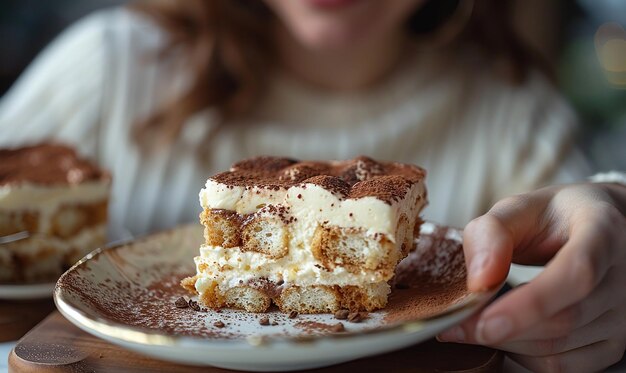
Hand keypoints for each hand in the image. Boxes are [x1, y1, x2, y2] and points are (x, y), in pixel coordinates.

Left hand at [437, 183, 625, 371]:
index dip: (531, 304)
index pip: (577, 274)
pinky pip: (562, 366)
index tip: (484, 320)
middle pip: (563, 320)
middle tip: (453, 321)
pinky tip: (505, 332)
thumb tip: (478, 281)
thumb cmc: (553, 218)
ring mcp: (623, 316)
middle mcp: (624, 277)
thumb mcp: (517, 209)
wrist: (598, 228)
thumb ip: (491, 234)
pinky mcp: (613, 344)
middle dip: (499, 327)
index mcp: (603, 231)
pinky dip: (523, 355)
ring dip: (505, 341)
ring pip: (558, 348)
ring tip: (476, 318)